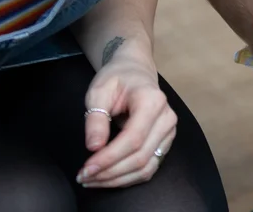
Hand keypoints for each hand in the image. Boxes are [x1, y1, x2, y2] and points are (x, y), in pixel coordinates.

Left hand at [76, 59, 176, 187]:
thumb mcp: (99, 92)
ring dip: (117, 179)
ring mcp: (169, 132)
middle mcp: (166, 118)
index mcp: (152, 101)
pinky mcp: (165, 143)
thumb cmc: (116, 79)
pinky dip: (127, 178)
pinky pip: (149, 167)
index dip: (109, 158)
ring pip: (146, 167)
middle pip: (140, 156)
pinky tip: (108, 177)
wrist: (136, 73)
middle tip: (83, 177)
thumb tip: (94, 148)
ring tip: (92, 180)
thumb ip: (96, 119)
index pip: (133, 138)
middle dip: (109, 172)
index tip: (86, 169)